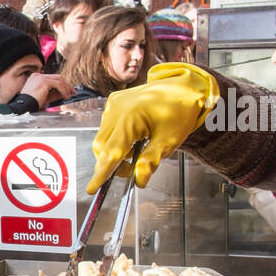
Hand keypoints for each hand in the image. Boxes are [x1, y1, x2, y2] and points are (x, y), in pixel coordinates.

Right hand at [22, 73, 72, 106]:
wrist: (24, 107)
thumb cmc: (31, 104)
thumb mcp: (45, 98)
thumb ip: (54, 94)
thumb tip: (64, 93)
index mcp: (36, 78)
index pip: (53, 78)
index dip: (62, 83)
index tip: (68, 90)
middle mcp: (38, 76)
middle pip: (57, 77)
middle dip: (66, 84)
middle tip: (72, 92)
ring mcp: (41, 77)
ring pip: (59, 79)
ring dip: (66, 88)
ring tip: (69, 95)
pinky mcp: (43, 81)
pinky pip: (58, 84)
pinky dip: (64, 90)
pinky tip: (65, 96)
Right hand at [87, 63, 220, 191]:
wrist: (183, 87)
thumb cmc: (179, 111)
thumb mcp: (170, 140)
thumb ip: (151, 160)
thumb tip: (139, 180)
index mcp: (130, 118)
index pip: (111, 152)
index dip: (102, 173)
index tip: (92, 189)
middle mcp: (116, 109)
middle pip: (101, 147)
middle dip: (112, 163)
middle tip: (132, 169)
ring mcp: (113, 104)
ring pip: (102, 138)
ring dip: (114, 151)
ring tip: (138, 149)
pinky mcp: (113, 102)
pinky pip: (106, 127)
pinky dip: (116, 138)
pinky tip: (134, 136)